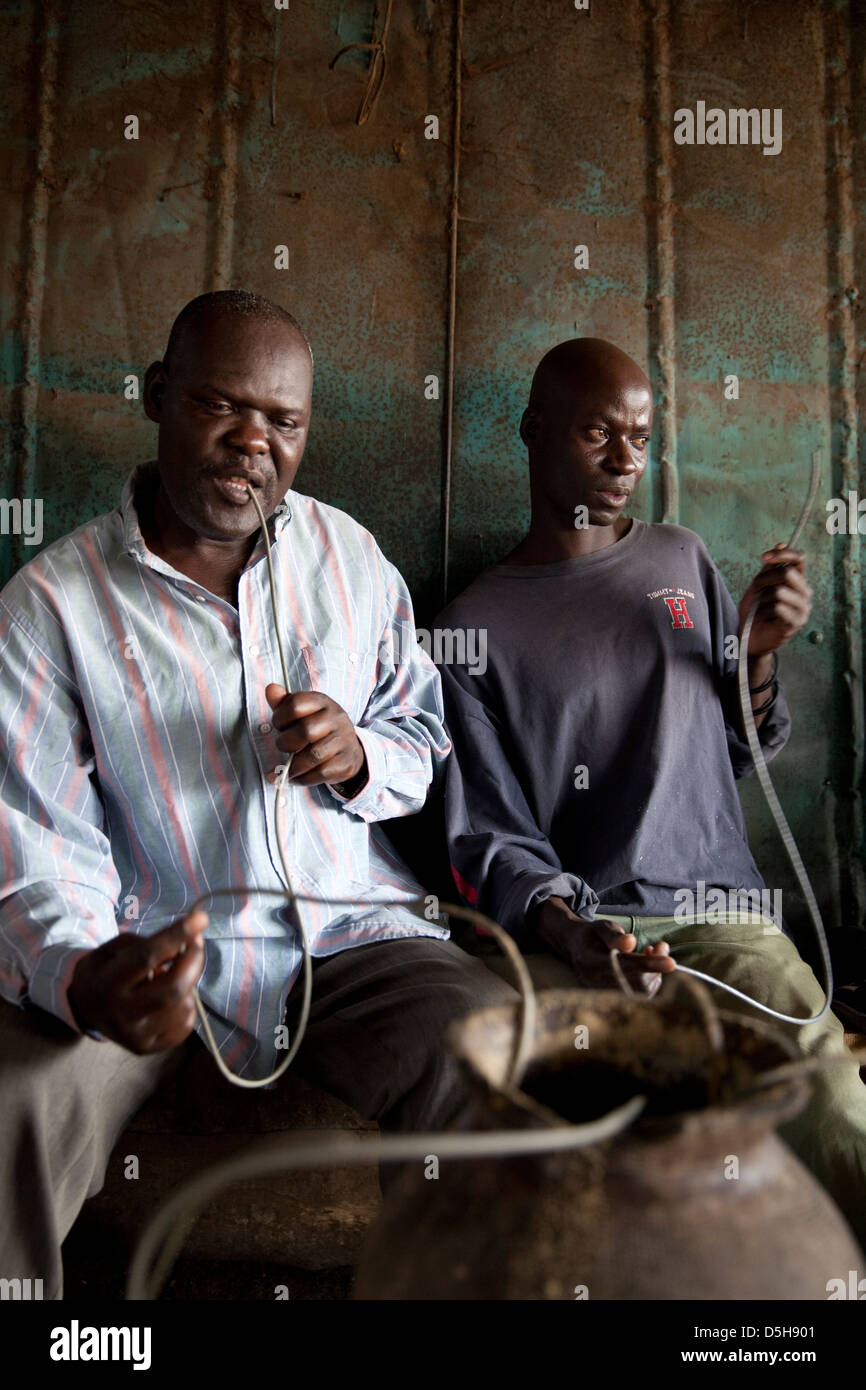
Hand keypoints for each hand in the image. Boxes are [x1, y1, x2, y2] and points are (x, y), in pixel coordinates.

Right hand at [68, 910, 207, 1051]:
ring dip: (188, 983)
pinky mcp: (149, 1048)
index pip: (147, 958)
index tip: (200, 918)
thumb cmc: (106, 971)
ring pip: (183, 1005)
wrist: (85, 1009)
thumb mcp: (116, 948)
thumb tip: (192, 938)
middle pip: (173, 988)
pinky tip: (169, 998)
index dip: (176, 936)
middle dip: (194, 961)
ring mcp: (136, 1036)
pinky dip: (185, 1003)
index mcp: (108, 983)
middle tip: (196, 943)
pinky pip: (185, 1023)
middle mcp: (121, 1014)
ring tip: (170, 976)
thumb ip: (150, 942)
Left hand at [265, 684, 367, 790]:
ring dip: (294, 766)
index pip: (296, 704)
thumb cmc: (318, 728)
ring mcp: (343, 740)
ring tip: (287, 769)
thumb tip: (270, 689)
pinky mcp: (345, 762)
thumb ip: (283, 702)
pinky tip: (297, 777)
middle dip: (287, 743)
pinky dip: (304, 779)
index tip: (279, 727)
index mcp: (321, 702)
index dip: (280, 718)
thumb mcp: (302, 712)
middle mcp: (335, 717)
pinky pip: (321, 773)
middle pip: (305, 731)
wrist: (348, 748)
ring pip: (314, 755)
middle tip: (284, 747)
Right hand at [532, 896, 675, 996]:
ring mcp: (603, 994)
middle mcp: (595, 982)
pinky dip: (651, 980)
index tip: (672, 962)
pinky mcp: (612, 999)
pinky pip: (639, 996)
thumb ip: (614, 935)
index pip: (625, 967)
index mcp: (591, 962)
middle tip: (662, 947)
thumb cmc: (592, 935)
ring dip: (655, 973)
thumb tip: (631, 943)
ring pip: (641, 992)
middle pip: (636, 983)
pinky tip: (648, 964)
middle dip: (656, 966)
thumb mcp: (601, 927)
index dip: (649, 964)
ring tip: (654, 951)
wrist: (576, 949)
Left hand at [738, 543, 811, 657]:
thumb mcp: (758, 585)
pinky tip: (764, 618)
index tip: (764, 557)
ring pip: (780, 592)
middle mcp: (804, 592)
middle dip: (764, 581)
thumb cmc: (754, 611)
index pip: (798, 559)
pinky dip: (765, 611)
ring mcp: (803, 608)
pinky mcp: (796, 623)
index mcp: (797, 581)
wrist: (748, 637)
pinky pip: (779, 607)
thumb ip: (770, 567)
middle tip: (755, 591)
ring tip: (760, 609)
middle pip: (787, 574)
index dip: (783, 554)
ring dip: (763, 599)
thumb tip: (782, 542)